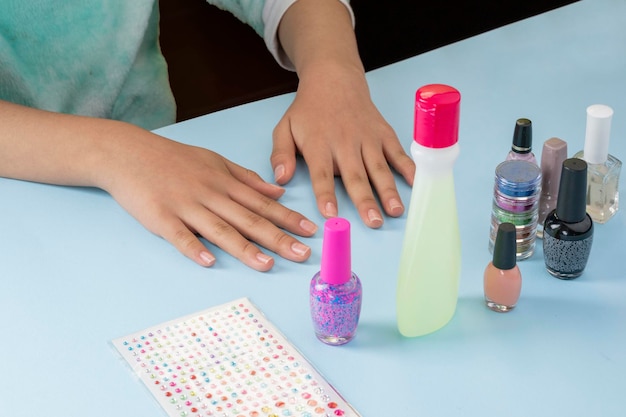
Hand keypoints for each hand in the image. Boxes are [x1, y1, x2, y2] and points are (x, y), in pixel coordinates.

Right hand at [103, 129, 317, 270]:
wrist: (129, 153)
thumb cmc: (174, 159)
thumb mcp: (216, 161)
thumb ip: (247, 179)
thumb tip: (279, 190)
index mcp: (225, 183)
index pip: (263, 203)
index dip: (289, 218)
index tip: (311, 230)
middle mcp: (211, 195)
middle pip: (249, 219)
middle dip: (278, 238)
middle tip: (302, 254)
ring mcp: (186, 206)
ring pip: (220, 230)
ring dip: (244, 248)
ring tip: (267, 264)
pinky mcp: (161, 217)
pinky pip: (179, 236)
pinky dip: (194, 248)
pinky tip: (208, 262)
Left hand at [270, 63, 414, 226]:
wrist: (334, 79)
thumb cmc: (308, 111)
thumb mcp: (285, 128)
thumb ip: (281, 154)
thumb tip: (281, 178)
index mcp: (319, 144)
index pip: (322, 174)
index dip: (326, 194)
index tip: (331, 214)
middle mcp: (345, 143)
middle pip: (356, 176)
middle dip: (365, 200)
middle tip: (373, 222)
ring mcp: (367, 138)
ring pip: (379, 168)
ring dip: (388, 190)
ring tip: (396, 211)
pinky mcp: (383, 134)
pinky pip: (397, 152)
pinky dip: (408, 167)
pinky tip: (416, 184)